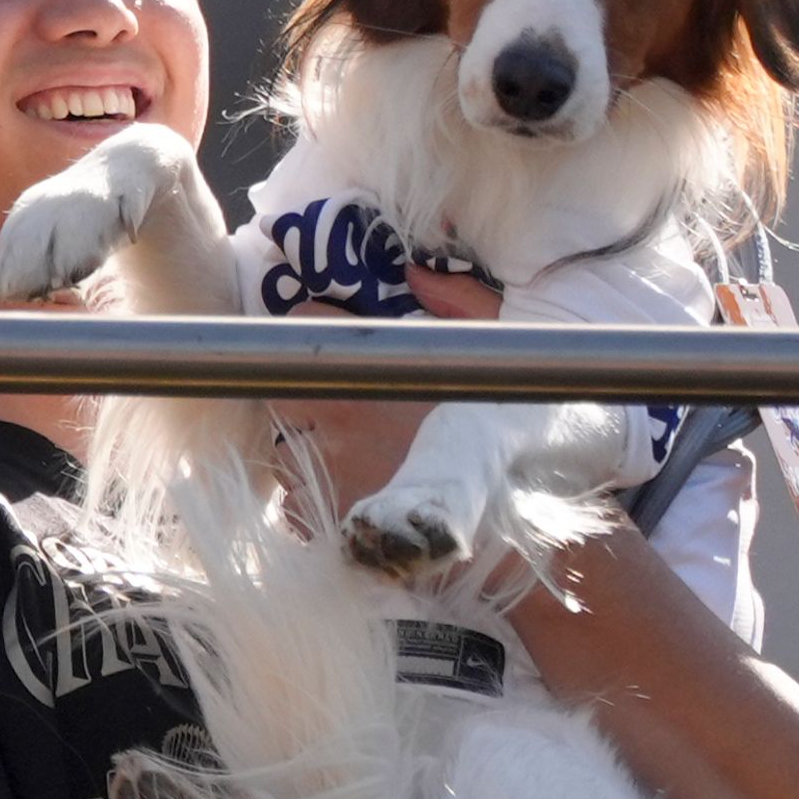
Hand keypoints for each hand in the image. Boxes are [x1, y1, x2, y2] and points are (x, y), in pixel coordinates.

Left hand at [276, 262, 504, 508]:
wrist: (515, 525)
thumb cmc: (510, 440)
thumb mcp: (502, 355)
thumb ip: (463, 303)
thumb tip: (417, 273)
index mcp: (374, 370)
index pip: (303, 323)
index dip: (315, 327)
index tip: (334, 339)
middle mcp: (337, 418)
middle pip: (283, 390)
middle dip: (306, 395)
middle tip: (346, 406)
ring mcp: (327, 473)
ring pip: (286, 452)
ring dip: (310, 452)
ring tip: (357, 460)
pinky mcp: (326, 522)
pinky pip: (294, 505)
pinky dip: (315, 501)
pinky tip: (355, 499)